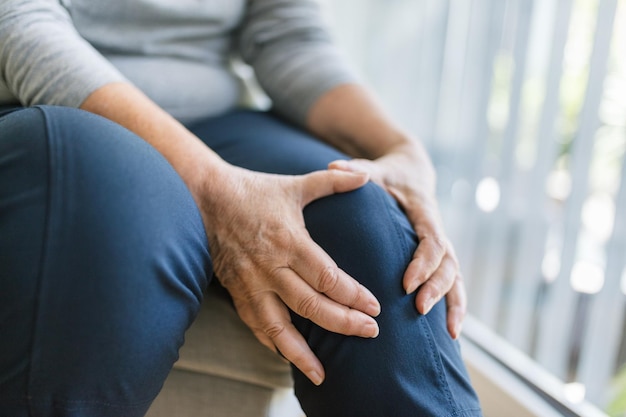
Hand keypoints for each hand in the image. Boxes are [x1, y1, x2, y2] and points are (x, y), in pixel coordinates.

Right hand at [197, 165, 380, 384]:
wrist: (206, 198)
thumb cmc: (255, 191)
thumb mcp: (295, 184)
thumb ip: (333, 181)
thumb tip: (366, 176)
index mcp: (289, 241)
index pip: (327, 278)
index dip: (353, 296)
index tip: (374, 309)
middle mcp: (270, 267)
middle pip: (311, 306)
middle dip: (343, 323)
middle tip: (370, 333)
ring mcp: (251, 283)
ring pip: (278, 327)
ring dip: (302, 353)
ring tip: (323, 373)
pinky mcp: (236, 292)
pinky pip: (255, 325)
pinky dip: (272, 344)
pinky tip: (289, 358)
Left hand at [328, 142, 465, 338]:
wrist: (411, 170)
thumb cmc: (389, 174)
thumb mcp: (376, 170)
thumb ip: (358, 170)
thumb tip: (335, 166)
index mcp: (424, 212)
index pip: (432, 240)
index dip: (423, 263)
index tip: (406, 283)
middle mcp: (437, 230)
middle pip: (448, 263)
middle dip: (436, 288)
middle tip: (418, 309)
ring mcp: (441, 245)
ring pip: (456, 276)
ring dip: (453, 303)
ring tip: (448, 333)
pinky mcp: (438, 257)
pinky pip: (453, 283)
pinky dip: (455, 306)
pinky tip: (451, 333)